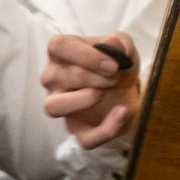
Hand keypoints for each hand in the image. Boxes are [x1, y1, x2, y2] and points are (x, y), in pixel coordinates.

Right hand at [41, 32, 141, 147]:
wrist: (126, 87)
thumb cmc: (115, 62)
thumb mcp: (123, 45)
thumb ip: (118, 41)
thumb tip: (112, 43)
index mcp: (60, 53)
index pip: (58, 46)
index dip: (87, 55)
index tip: (113, 64)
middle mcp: (53, 79)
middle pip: (65, 76)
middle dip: (98, 76)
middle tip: (115, 76)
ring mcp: (61, 105)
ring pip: (54, 107)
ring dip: (86, 99)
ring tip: (105, 93)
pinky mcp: (77, 129)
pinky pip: (84, 138)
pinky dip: (106, 129)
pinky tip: (121, 113)